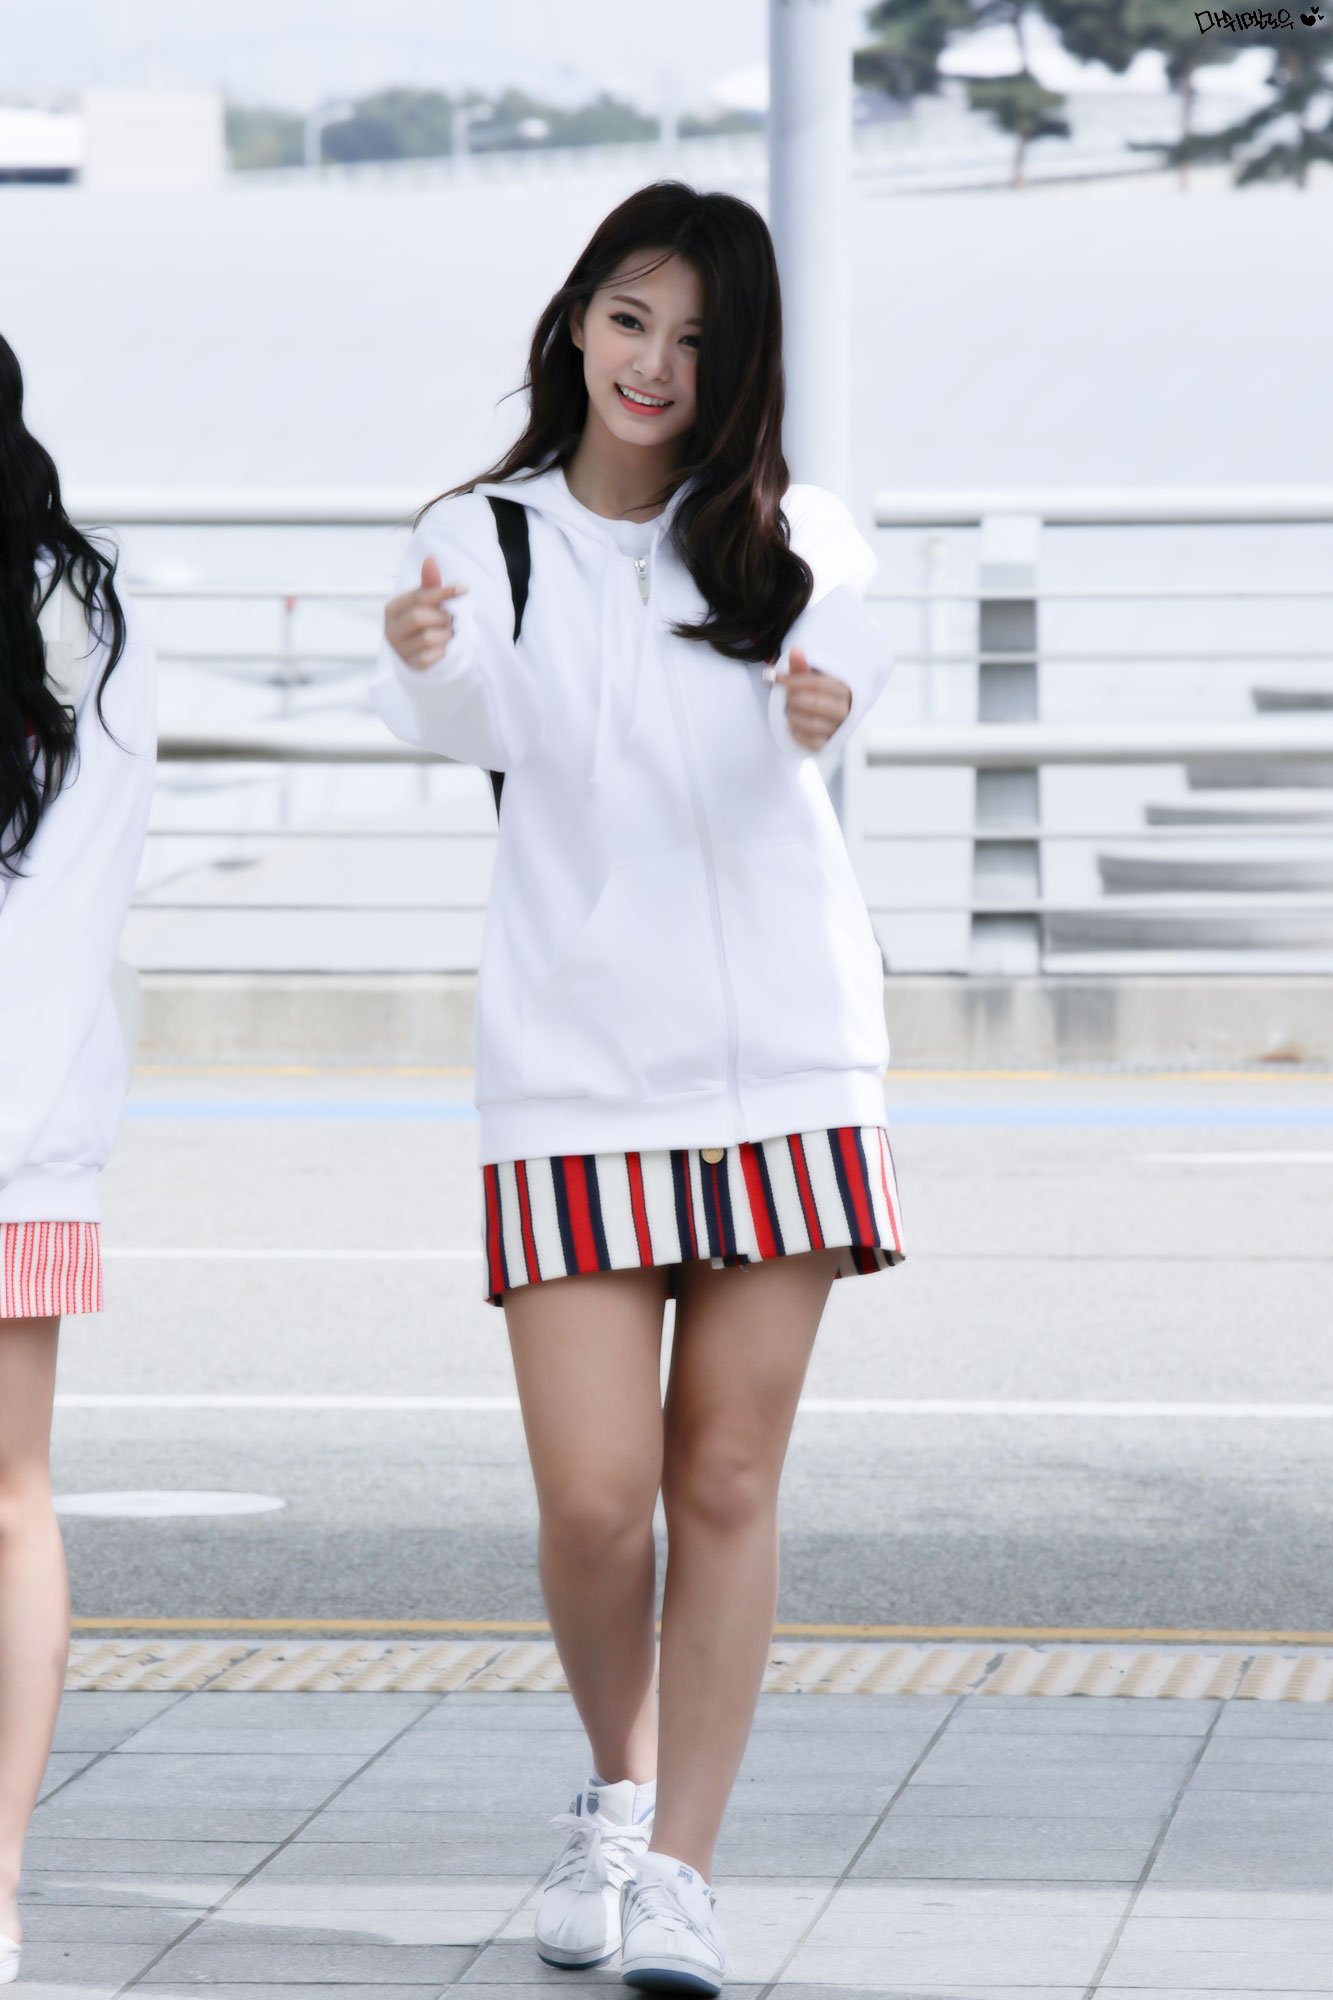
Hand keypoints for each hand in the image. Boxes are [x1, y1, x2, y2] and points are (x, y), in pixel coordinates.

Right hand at [385, 554, 468, 670]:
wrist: (419, 654)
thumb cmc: (424, 622)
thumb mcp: (425, 602)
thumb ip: (429, 583)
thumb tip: (430, 557)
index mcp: (392, 608)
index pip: (418, 597)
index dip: (442, 592)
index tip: (464, 589)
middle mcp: (390, 629)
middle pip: (419, 617)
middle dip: (440, 618)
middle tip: (448, 620)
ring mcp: (399, 649)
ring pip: (427, 638)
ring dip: (444, 635)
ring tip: (445, 634)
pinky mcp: (410, 666)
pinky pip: (430, 657)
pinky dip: (441, 651)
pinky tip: (441, 648)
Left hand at [769, 646, 852, 750]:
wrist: (822, 716)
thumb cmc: (814, 693)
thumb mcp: (809, 677)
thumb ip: (801, 667)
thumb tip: (795, 651)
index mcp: (844, 689)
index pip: (817, 684)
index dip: (794, 681)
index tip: (777, 679)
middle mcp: (845, 710)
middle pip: (816, 704)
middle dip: (794, 700)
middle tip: (787, 698)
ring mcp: (838, 729)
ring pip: (813, 724)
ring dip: (793, 716)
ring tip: (789, 711)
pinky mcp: (829, 744)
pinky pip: (811, 742)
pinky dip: (797, 733)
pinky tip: (793, 725)